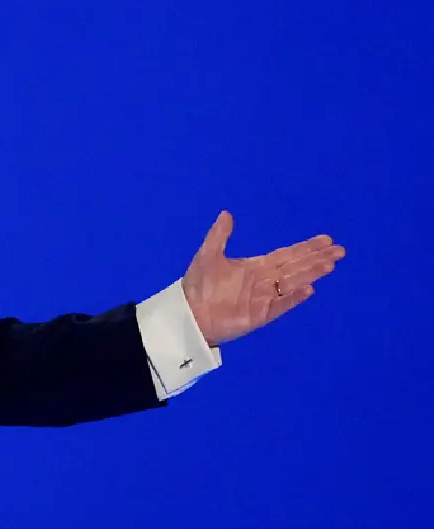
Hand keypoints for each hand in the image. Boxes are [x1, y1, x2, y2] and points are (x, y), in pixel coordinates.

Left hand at [182, 211, 344, 346]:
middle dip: (317, 258)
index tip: (326, 240)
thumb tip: (227, 213)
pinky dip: (294, 297)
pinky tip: (308, 288)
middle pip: (297, 267)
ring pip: (293, 283)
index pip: (287, 255)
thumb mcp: (208, 255)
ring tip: (329, 264)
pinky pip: (281, 304)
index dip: (306, 248)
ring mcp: (265, 298)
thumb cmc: (198, 285)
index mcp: (257, 266)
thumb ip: (219, 235)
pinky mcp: (261, 315)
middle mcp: (265, 281)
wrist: (189, 314)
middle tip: (339, 250)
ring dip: (310, 273)